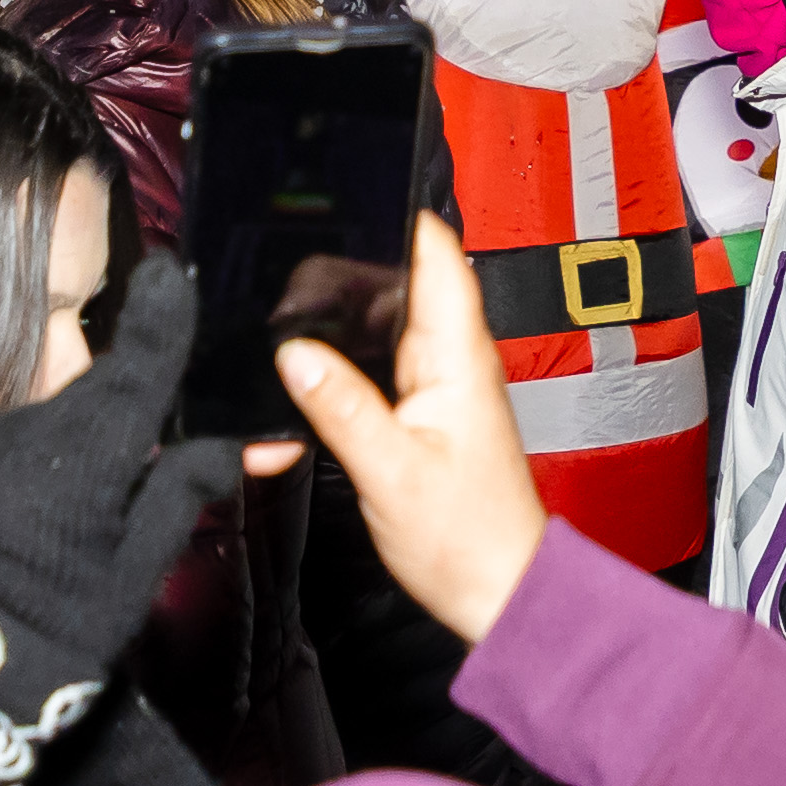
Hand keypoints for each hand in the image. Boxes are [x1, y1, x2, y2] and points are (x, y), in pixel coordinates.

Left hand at [0, 255, 258, 785]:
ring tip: (75, 522)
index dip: (160, 319)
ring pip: (52, 423)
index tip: (169, 270)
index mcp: (89, 457)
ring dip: (76, 449)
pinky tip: (30, 522)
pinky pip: (8, 446)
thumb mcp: (136, 574)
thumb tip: (238, 446)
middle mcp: (30, 432)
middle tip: (142, 471)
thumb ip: (181, 495)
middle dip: (126, 414)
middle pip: (97, 399)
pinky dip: (32, 468)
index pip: (138, 370)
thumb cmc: (59, 631)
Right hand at [280, 209, 552, 647]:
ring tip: (285, 310)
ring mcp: (440, 384)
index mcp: (458, 357)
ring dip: (342, 317)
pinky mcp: (424, 411)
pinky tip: (312, 368)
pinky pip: (381, 364)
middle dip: (346, 267)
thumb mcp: (391, 472)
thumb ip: (342, 408)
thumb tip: (295, 354)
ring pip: (385, 323)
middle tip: (288, 262)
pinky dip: (346, 360)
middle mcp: (453, 360)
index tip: (349, 192)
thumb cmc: (468, 540)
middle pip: (401, 281)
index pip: (438, 256)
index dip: (399, 215)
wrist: (500, 593)